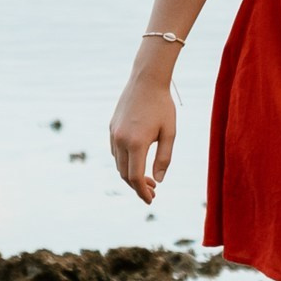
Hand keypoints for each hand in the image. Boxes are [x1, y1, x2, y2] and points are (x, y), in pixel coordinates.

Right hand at [109, 76, 177, 205]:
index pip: (135, 177)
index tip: (151, 200)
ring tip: (147, 179)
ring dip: (130, 175)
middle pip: (125, 174)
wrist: (146, 80)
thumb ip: (164, 158)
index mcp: (136, 143)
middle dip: (137, 186)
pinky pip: (116, 152)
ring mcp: (113, 134)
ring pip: (119, 164)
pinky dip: (125, 162)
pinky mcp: (111, 128)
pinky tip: (137, 161)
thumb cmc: (162, 106)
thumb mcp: (169, 132)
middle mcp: (120, 140)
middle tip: (153, 191)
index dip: (142, 192)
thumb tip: (158, 180)